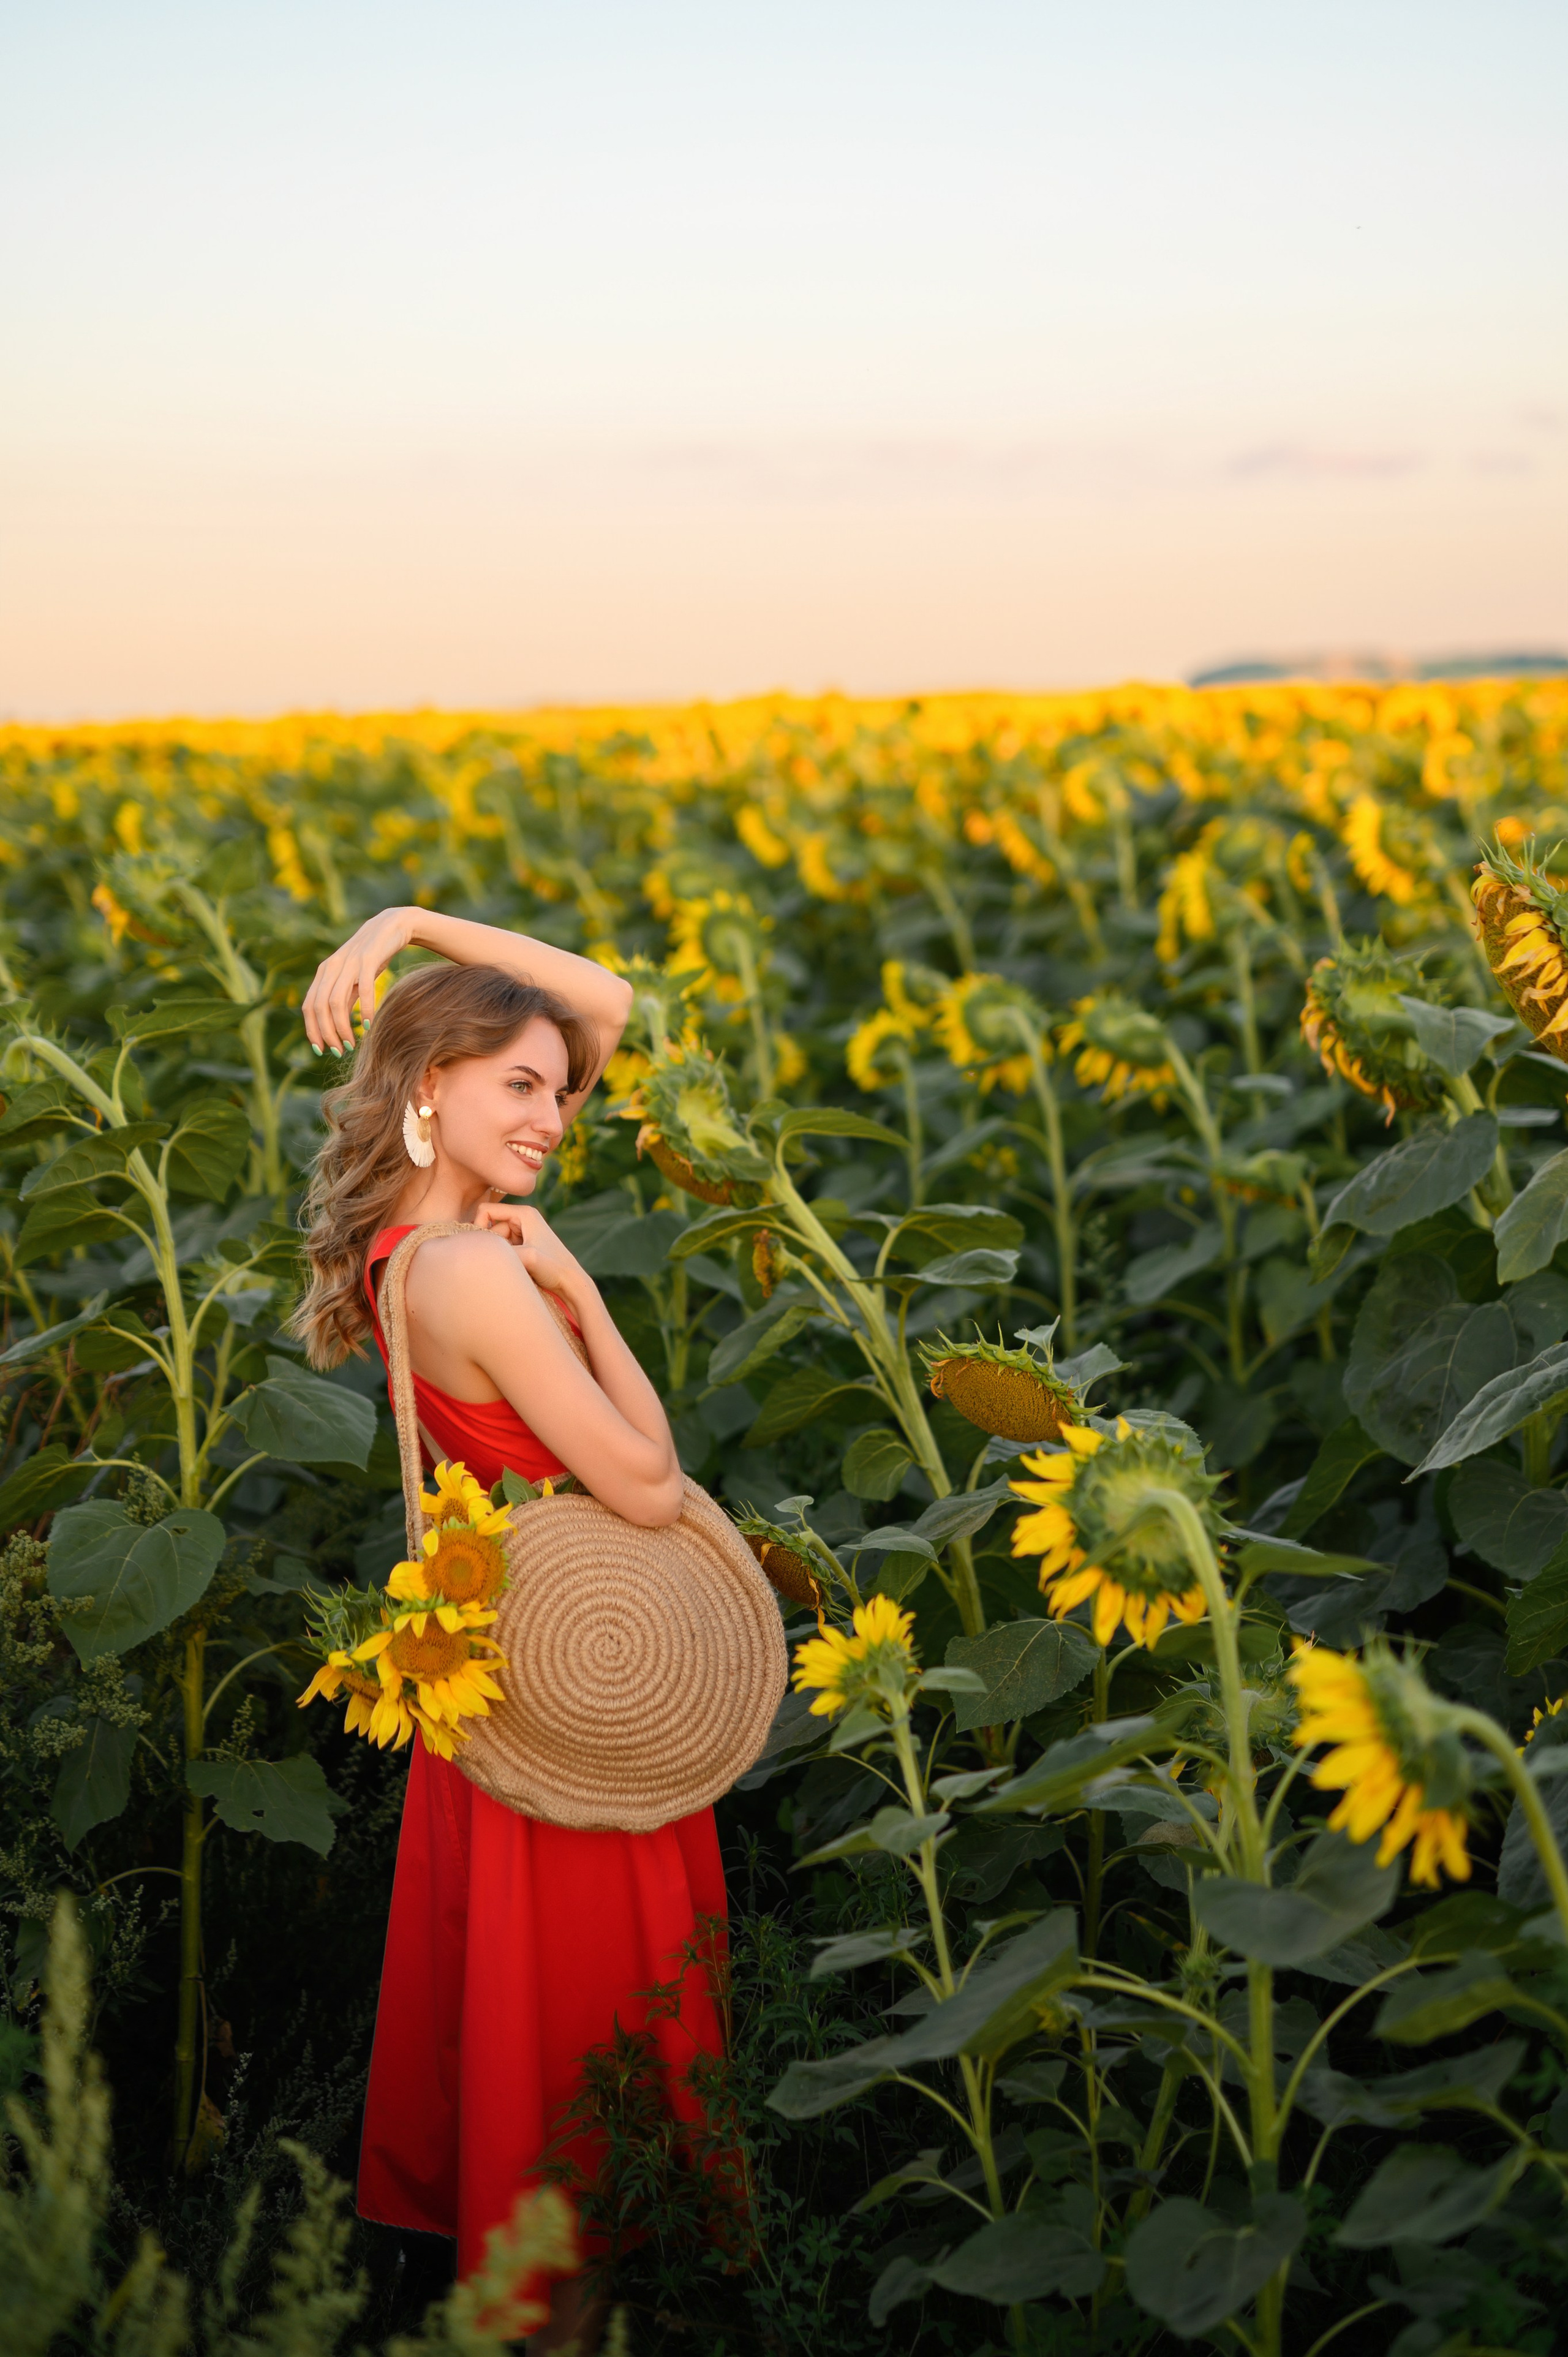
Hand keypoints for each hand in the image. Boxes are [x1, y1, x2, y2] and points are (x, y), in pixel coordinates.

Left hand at [302, 908, 417, 1053]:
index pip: (309, 1006)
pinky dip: (364, 1009)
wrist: (392, 927)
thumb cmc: (372, 957)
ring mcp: (349, 963)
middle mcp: (331, 967)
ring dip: (342, 1027)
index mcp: (324, 972)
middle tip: (339, 1051)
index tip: (321, 1050)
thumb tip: (335, 1027)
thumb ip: (344, 1000)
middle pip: (319, 1007)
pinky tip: (368, 1025)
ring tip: (351, 1044)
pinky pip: (363, 989)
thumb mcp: (353, 980)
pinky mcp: (368, 960)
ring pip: (335, 1002)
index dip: (312, 1030)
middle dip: (326, 1034)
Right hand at [472, 1201, 592, 1304]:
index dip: (478, 1226)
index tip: (483, 1246)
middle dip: (493, 1244)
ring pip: (496, 1240)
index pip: (485, 1210)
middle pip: (490, 1227)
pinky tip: (517, 1268)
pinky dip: (505, 1258)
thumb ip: (501, 1251)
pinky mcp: (523, 1245)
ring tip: (514, 1265)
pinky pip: (504, 1248)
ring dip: (500, 1253)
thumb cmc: (553, 1267)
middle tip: (505, 1260)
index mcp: (524, 1213)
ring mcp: (523, 1232)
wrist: (571, 1283)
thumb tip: (477, 1252)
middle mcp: (523, 1218)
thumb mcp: (527, 1257)